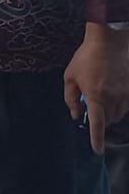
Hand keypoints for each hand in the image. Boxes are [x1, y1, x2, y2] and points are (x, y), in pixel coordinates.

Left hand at [64, 24, 128, 154]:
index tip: (97, 151)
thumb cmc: (86, 58)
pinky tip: (111, 91)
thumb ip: (71, 98)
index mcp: (96, 96)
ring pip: (118, 114)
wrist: (110, 42)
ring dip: (109, 112)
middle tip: (91, 105)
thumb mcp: (70, 76)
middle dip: (99, 119)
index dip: (97, 139)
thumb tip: (76, 114)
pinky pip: (126, 106)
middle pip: (108, 121)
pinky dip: (118, 105)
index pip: (97, 124)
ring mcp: (126, 94)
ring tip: (101, 94)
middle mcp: (113, 98)